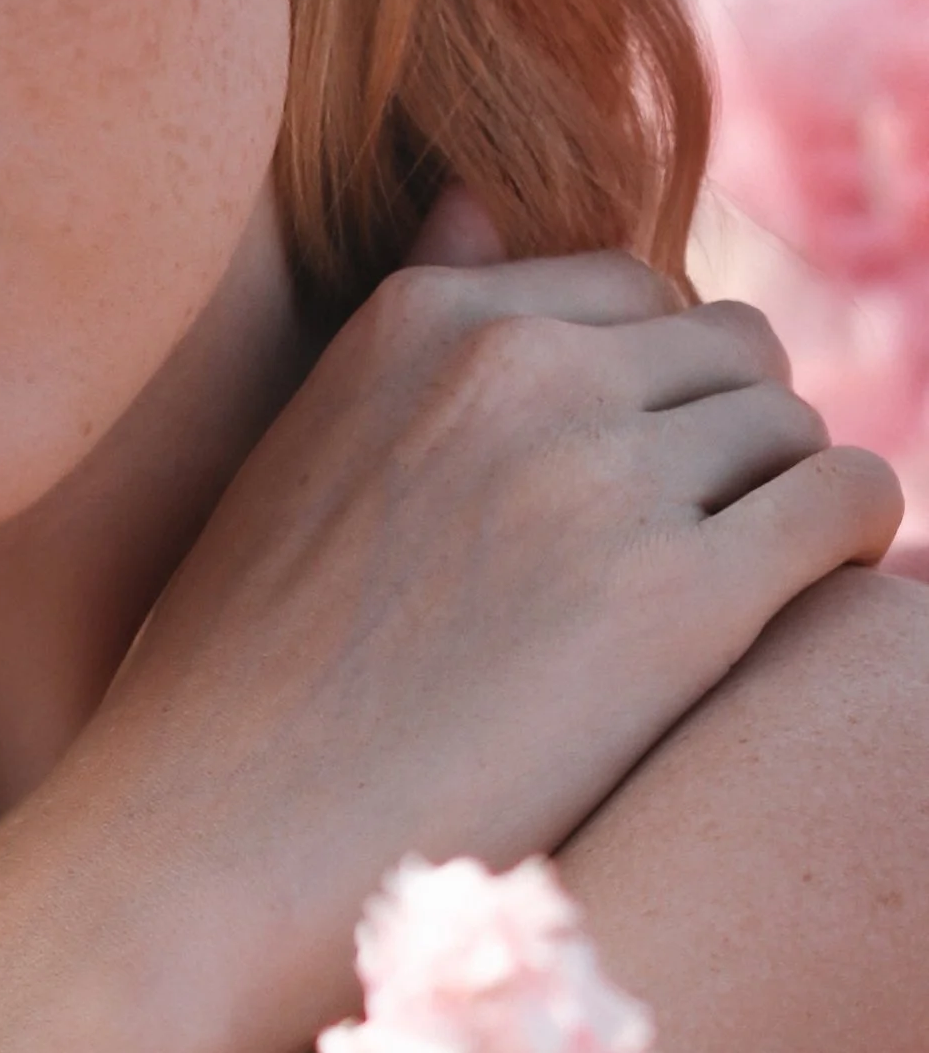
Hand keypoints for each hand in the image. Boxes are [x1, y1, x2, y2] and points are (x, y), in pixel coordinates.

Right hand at [0, 214, 899, 1052]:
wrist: (199, 853)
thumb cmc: (232, 690)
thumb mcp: (293, 456)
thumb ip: (403, 330)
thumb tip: (473, 199)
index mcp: (416, 322)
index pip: (630, 290)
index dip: (653, 394)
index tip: (634, 489)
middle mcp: (515, 368)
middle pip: (729, 350)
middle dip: (727, 445)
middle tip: (692, 558)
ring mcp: (597, 475)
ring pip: (793, 427)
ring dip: (782, 507)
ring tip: (735, 605)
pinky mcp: (676, 598)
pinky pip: (845, 502)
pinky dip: (851, 547)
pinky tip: (800, 616)